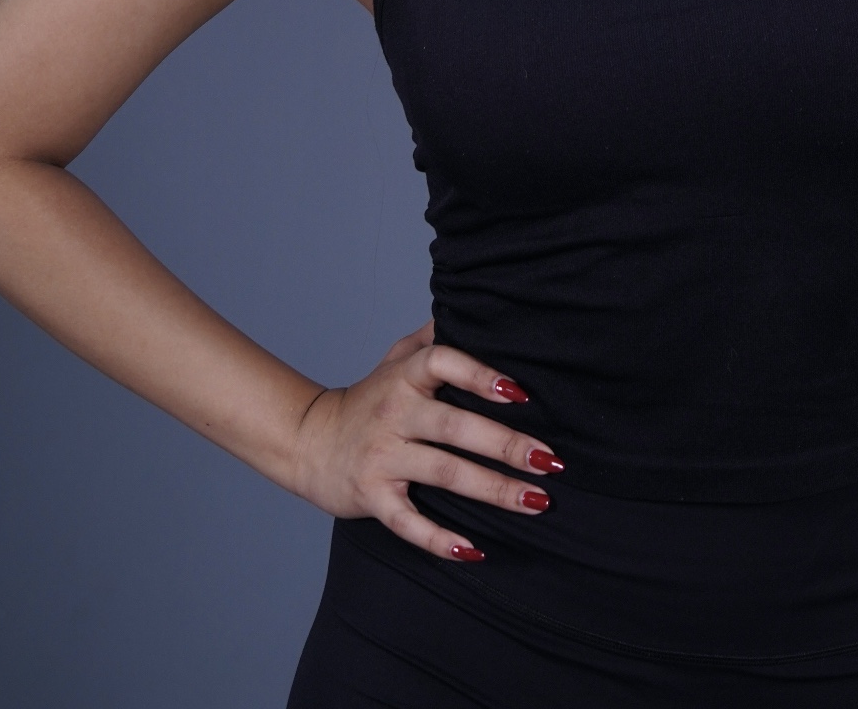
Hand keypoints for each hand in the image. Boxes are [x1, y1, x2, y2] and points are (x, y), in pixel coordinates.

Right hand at [290, 321, 563, 559]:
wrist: (307, 440)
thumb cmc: (368, 399)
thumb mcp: (395, 359)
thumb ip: (433, 338)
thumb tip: (474, 306)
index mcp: (404, 377)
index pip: (443, 364)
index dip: (479, 375)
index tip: (518, 393)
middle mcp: (395, 414)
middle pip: (455, 427)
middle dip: (507, 445)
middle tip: (551, 461)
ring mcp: (383, 457)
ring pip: (445, 474)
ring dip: (494, 490)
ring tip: (536, 501)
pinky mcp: (372, 497)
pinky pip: (409, 522)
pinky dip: (440, 540)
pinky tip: (475, 550)